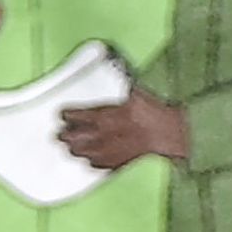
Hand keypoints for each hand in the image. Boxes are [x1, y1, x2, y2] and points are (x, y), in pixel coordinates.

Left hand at [61, 91, 188, 169]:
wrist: (168, 131)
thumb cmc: (153, 111)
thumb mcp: (134, 91)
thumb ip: (122, 83)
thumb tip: (118, 66)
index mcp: (100, 116)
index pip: (71, 116)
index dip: (66, 114)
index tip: (64, 113)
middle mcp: (98, 135)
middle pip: (68, 137)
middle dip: (65, 134)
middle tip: (64, 131)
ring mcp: (104, 152)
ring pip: (77, 152)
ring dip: (75, 147)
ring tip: (75, 143)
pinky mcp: (113, 164)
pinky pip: (93, 164)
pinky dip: (91, 159)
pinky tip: (94, 154)